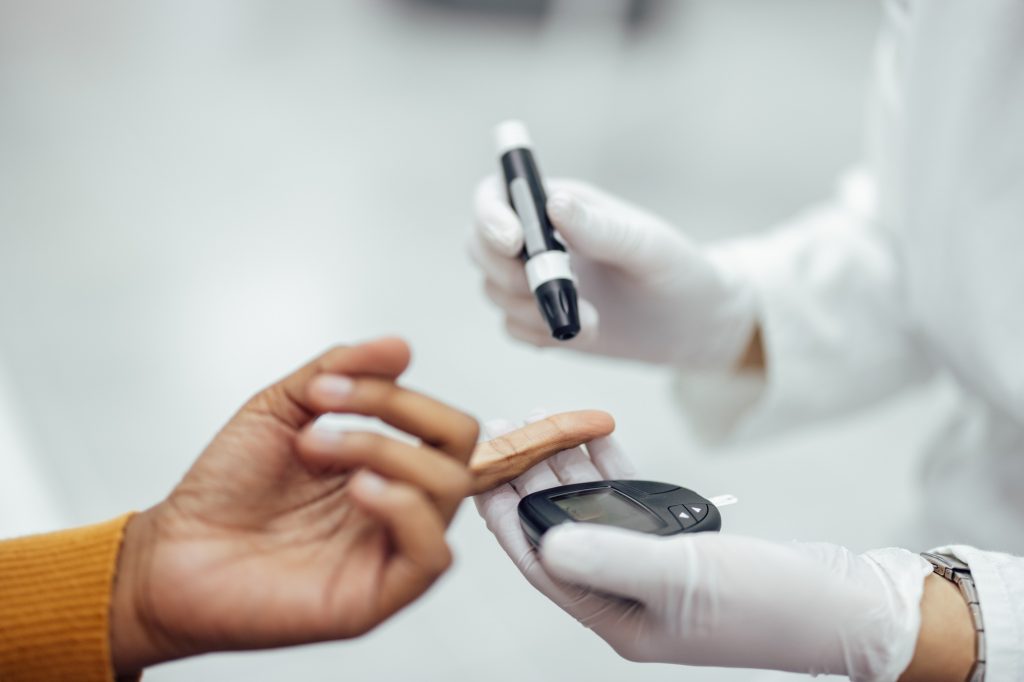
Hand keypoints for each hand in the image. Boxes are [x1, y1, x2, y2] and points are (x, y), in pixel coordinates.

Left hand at [111, 338, 478, 673]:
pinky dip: (404, 508)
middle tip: (325, 414)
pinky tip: (359, 489)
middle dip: (397, 411)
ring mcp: (389, 548)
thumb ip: (341, 369)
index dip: (398, 392)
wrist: (172, 550)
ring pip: (448, 489)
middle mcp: (396, 505)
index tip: (328, 385)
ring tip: (317, 448)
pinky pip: (432, 555)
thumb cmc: (224, 489)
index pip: (441, 423)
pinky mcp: (377, 593)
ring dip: (384, 448)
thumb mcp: (280, 407)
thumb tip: (400, 346)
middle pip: (459, 448)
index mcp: (385, 464)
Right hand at [470, 176, 756, 368]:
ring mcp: (534, 279)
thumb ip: (600, 228)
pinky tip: (584, 334)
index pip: (498, 194)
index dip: (491, 215)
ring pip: (494, 290)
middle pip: (479, 244)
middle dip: (505, 273)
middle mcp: (538, 237)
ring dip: (533, 310)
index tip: (513, 243)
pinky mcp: (538, 317)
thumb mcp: (647, 247)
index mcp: (560, 204)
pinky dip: (539, 335)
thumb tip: (553, 203)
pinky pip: (512, 326)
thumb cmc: (678, 272)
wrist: (692, 325)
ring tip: (591, 321)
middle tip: (548, 292)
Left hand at [475, 415, 966, 680]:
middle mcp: (625, 592)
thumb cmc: (773, 606)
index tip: (479, 470)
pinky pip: (629, 497)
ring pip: (591, 506)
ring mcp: (650, 564)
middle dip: (530, 477)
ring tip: (539, 417)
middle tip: (505, 426)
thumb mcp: (685, 578)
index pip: (543, 562)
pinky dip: (611, 465)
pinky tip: (592, 432)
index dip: (506, 516)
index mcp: (617, 617)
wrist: (849, 607)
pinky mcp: (677, 541)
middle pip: (561, 526)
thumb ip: (612, 557)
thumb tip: (548, 539)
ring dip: (565, 463)